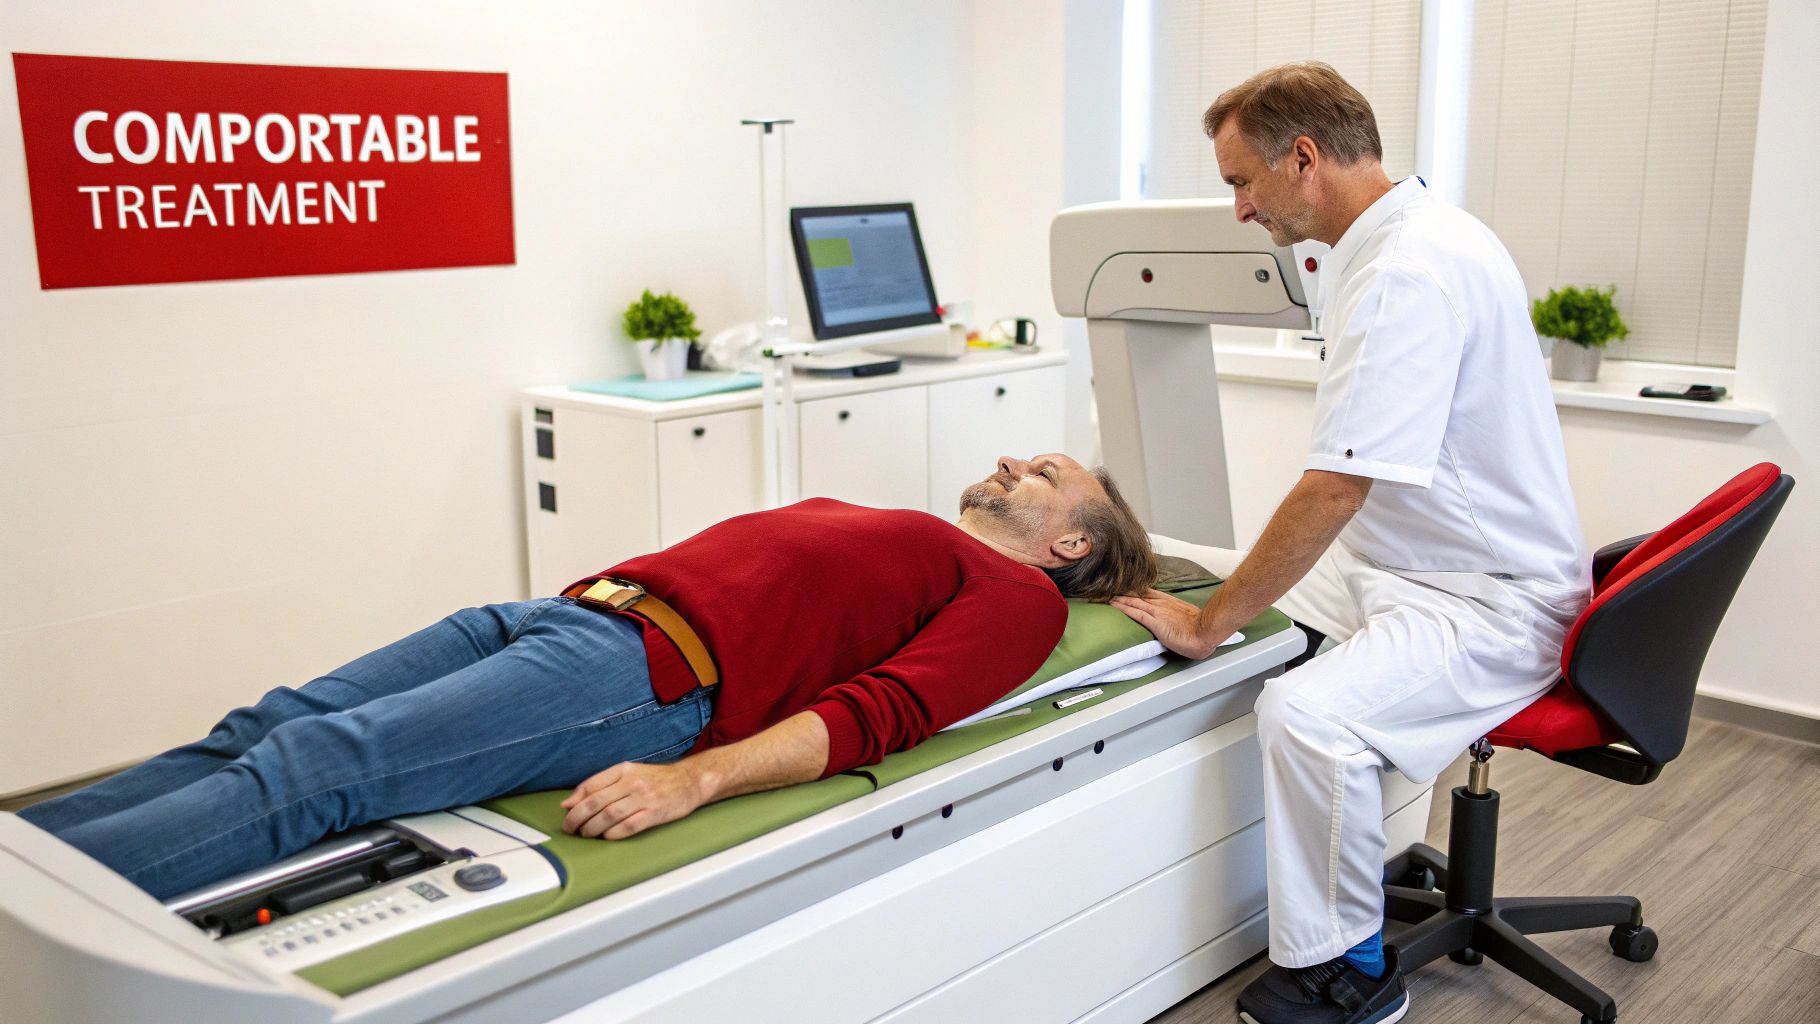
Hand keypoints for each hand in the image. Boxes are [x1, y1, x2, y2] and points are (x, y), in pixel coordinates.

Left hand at [560, 760, 704, 839]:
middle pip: (596, 802)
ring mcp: (645, 798)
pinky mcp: (655, 813)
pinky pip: (628, 826)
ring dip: (593, 828)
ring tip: (587, 834)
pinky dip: (613, 834)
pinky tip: (607, 836)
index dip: (575, 801)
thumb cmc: (656, 779)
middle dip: (578, 818)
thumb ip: (600, 784)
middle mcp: (633, 782)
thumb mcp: (629, 773)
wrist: (689, 781)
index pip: (591, 785)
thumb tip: (569, 802)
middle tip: (570, 828)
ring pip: (609, 816)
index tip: (566, 812)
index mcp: (624, 770)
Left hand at [1111, 588, 1220, 659]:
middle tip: (1106, 589)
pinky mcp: (1156, 622)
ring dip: (1118, 598)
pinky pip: (1136, 613)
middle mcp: (1161, 603)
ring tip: (1104, 595)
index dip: (1132, 591)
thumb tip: (1169, 618)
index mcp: (1167, 601)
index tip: (1121, 588)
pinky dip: (1123, 608)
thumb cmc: (1199, 628)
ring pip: (1133, 601)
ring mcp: (1157, 612)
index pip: (1145, 593)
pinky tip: (1114, 605)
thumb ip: (1174, 614)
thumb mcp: (1185, 616)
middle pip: (1136, 595)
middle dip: (1122, 592)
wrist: (1205, 632)